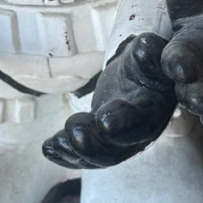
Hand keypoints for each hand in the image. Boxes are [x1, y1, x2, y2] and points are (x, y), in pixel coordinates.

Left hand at [43, 33, 175, 170]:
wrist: (138, 78)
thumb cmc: (141, 66)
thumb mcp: (145, 56)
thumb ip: (146, 54)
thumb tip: (144, 46)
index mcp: (152, 111)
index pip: (141, 122)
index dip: (123, 123)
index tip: (103, 120)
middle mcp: (137, 134)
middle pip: (118, 150)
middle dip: (94, 145)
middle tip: (74, 129)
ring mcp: (118, 142)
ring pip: (100, 157)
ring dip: (77, 151)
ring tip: (57, 141)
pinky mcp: (101, 144)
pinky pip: (84, 156)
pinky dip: (66, 155)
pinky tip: (49, 148)